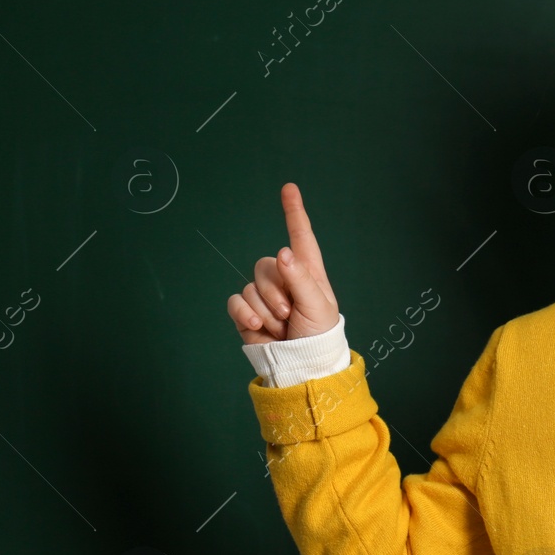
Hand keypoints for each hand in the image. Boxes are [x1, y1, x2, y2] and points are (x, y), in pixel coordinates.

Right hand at [227, 182, 340, 344]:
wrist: (301, 366)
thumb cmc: (318, 335)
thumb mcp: (317, 306)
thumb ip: (300, 278)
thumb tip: (282, 252)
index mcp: (308, 273)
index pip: (301, 237)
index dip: (294, 213)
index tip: (289, 189)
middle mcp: (285, 280)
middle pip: (266, 265)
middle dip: (276, 292)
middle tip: (291, 314)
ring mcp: (264, 296)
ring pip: (251, 286)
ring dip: (266, 309)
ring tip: (282, 327)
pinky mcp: (247, 311)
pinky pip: (236, 301)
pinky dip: (245, 314)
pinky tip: (259, 327)